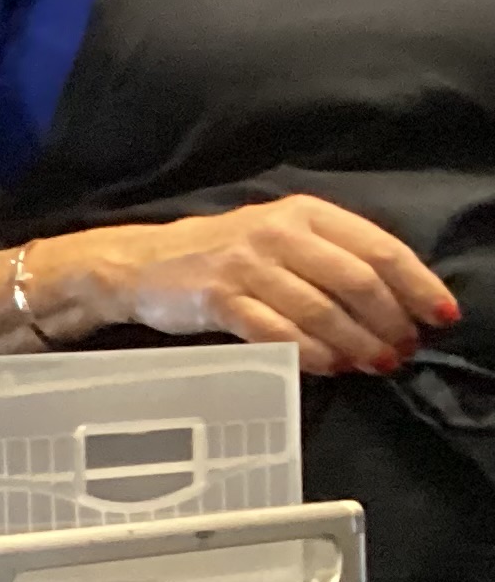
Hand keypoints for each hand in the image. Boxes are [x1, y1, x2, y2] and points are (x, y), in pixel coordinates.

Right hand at [43, 196, 460, 376]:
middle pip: (355, 281)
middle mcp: (280, 233)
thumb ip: (328, 259)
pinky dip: (306, 352)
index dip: (416, 285)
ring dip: (354, 343)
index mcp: (305, 214)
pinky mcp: (218, 298)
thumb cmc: (218, 257)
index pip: (379, 248)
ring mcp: (248, 265)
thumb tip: (387, 303)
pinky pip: (274, 330)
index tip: (439, 316)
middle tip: (402, 351)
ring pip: (319, 309)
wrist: (141, 265)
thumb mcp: (278, 239)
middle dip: (387, 321)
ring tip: (372, 365)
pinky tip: (326, 367)